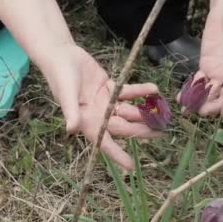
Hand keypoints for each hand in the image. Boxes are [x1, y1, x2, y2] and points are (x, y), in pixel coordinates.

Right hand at [41, 44, 162, 169]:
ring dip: (144, 112)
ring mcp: (105, 102)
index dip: (117, 154)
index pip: (103, 142)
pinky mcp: (110, 88)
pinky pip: (128, 92)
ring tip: (163, 114)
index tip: (131, 166)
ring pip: (129, 111)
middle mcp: (98, 115)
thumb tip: (71, 129)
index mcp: (86, 121)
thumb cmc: (59, 76)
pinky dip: (140, 91)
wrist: (60, 55)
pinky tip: (154, 89)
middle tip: (160, 133)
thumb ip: (70, 111)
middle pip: (123, 127)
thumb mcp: (65, 93)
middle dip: (140, 131)